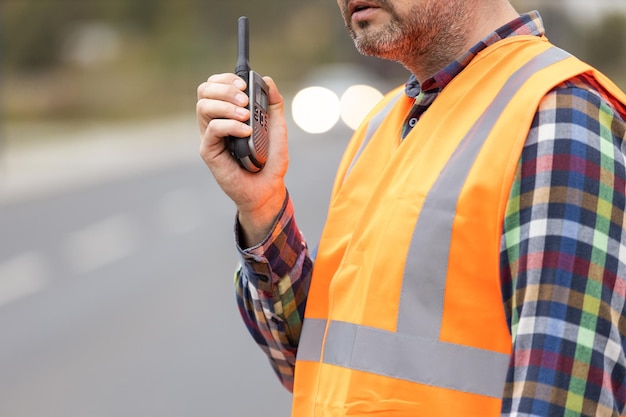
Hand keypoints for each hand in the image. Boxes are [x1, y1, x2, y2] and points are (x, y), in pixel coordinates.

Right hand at [196, 73, 288, 245]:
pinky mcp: (209, 151)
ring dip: (226, 105)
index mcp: (227, 112)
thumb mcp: (277, 127)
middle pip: (204, 91)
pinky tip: (246, 130)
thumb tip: (267, 80)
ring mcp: (211, 136)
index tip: (244, 84)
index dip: (226, 79)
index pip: (215, 85)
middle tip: (245, 98)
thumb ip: (273, 104)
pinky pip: (212, 129)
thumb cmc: (270, 160)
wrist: (268, 188)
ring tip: (246, 115)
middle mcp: (215, 121)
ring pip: (203, 107)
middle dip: (224, 88)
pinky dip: (230, 125)